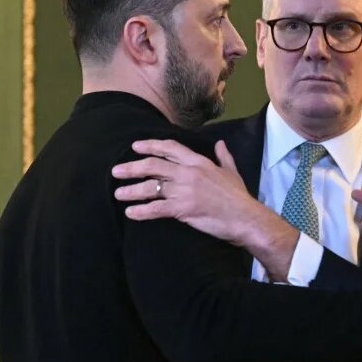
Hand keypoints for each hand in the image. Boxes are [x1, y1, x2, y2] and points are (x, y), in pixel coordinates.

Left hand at [111, 140, 298, 277]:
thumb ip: (223, 156)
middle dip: (132, 167)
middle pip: (154, 166)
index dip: (151, 146)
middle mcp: (189, 173)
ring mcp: (185, 191)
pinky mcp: (183, 209)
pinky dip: (141, 211)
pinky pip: (156, 209)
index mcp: (199, 162)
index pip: (170, 148)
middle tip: (117, 171)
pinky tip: (130, 213)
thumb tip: (220, 143)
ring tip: (118, 193)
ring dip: (131, 190)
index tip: (135, 147)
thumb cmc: (239, 197)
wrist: (245, 217)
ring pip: (151, 187)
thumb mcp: (232, 172)